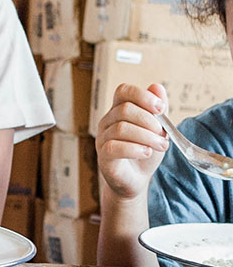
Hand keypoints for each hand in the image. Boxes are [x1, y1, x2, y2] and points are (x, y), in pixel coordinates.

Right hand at [96, 83, 169, 199]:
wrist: (136, 180)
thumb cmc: (144, 152)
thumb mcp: (157, 130)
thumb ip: (157, 110)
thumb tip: (157, 86)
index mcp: (119, 110)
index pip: (123, 91)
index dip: (142, 95)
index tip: (160, 108)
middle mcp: (107, 121)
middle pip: (125, 109)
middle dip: (150, 121)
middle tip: (163, 135)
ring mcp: (102, 138)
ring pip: (122, 128)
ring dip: (147, 137)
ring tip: (161, 146)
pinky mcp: (103, 156)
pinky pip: (115, 147)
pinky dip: (135, 149)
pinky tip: (147, 153)